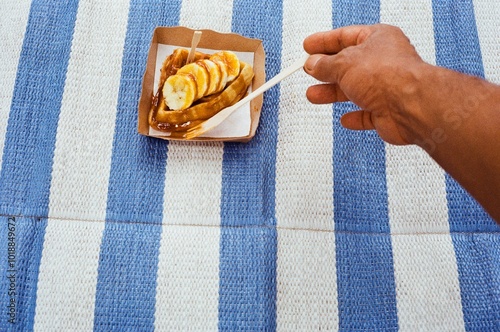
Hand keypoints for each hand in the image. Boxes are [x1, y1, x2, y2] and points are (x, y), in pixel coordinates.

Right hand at [303, 24, 426, 144]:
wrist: (410, 106)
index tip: (308, 46)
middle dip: (326, 70)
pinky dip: (356, 116)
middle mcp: (384, 61)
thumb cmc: (388, 76)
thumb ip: (325, 65)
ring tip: (313, 95)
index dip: (324, 41)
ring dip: (333, 93)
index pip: (346, 36)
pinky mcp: (388, 112)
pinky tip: (345, 119)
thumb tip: (313, 64)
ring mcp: (387, 87)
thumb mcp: (344, 63)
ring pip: (355, 90)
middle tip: (309, 71)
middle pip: (349, 65)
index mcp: (378, 39)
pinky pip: (368, 114)